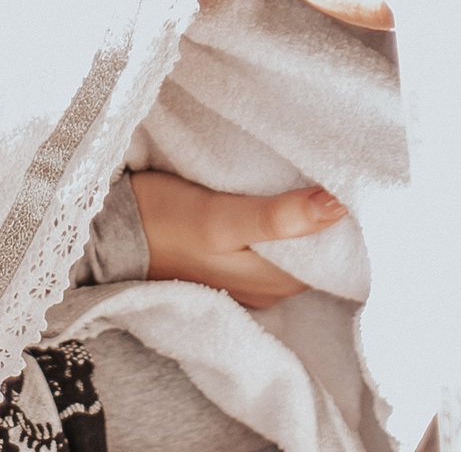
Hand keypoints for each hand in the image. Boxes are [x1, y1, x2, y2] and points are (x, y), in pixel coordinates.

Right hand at [131, 170, 346, 310]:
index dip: (344, 222)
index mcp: (271, 284)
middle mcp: (264, 289)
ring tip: (313, 176)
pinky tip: (278, 196)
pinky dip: (280, 222)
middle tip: (338, 170)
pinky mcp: (226, 262)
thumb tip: (339, 206)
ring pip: (293, 248)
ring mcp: (244, 278)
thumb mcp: (221, 217)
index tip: (354, 182)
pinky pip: (270, 245)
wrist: (106, 233)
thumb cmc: (162, 221)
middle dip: (326, 218)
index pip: (331, 256)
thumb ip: (278, 216)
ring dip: (302, 219)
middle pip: (315, 253)